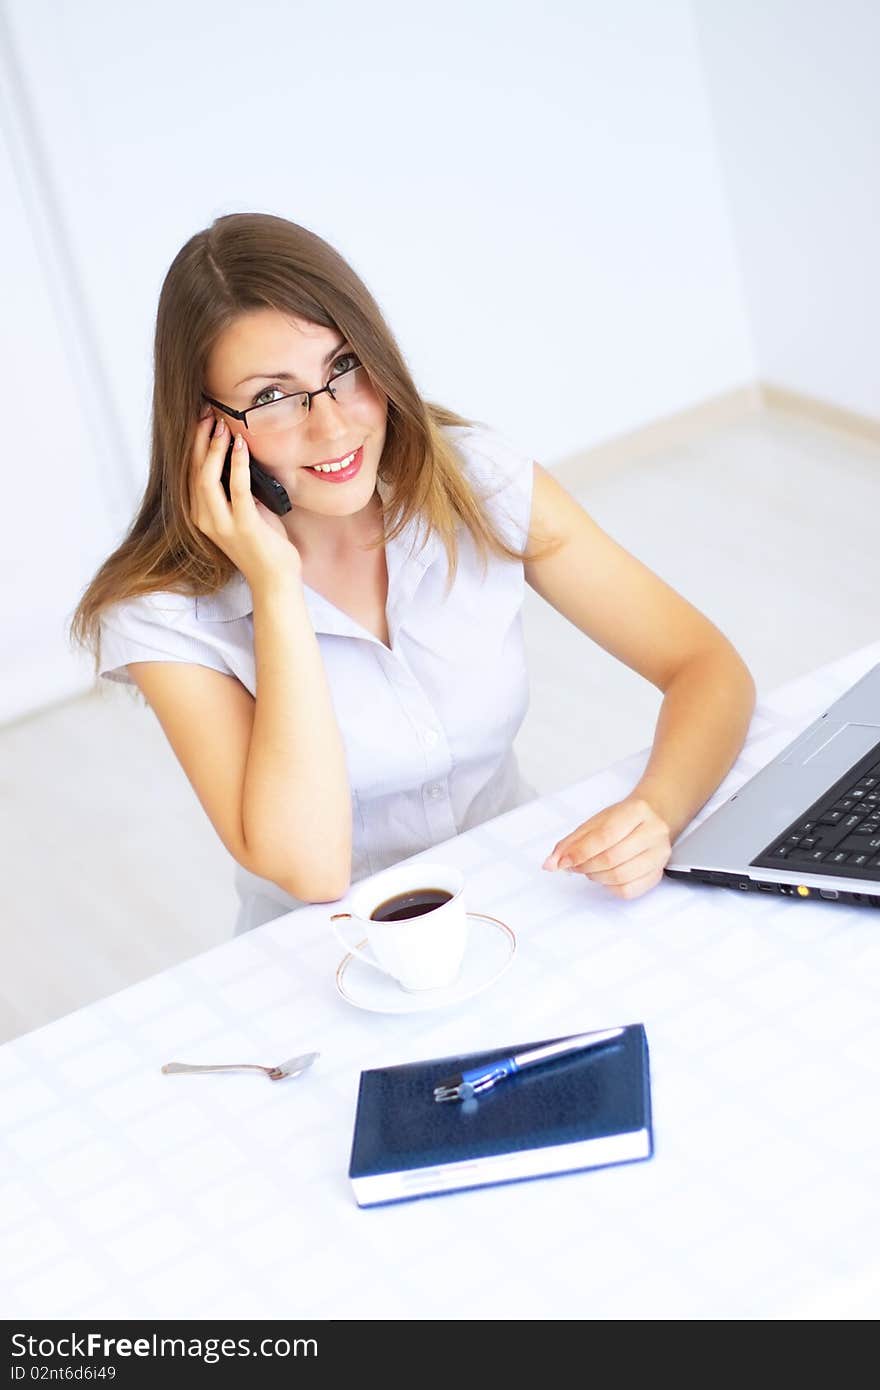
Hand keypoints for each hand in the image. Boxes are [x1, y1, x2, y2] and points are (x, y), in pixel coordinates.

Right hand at [189, 412, 301, 588]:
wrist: (275, 580)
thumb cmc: (263, 545)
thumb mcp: (244, 512)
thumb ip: (235, 490)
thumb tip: (237, 458)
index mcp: (200, 516)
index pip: (189, 474)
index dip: (192, 446)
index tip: (200, 420)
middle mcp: (204, 520)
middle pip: (192, 472)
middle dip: (198, 440)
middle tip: (207, 414)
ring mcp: (222, 525)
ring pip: (207, 478)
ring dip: (214, 448)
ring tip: (222, 425)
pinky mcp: (243, 526)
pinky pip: (237, 489)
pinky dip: (237, 464)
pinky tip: (241, 446)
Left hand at [541, 795, 671, 899]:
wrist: (652, 818)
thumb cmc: (622, 820)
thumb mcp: (594, 823)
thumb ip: (571, 842)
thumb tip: (550, 864)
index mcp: (637, 811)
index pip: (605, 836)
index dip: (580, 852)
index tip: (563, 861)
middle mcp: (654, 831)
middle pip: (612, 858)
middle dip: (585, 866)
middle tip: (574, 865)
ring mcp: (659, 854)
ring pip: (620, 876)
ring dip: (596, 877)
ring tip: (589, 868)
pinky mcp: (659, 872)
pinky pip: (629, 890)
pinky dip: (609, 887)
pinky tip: (604, 876)